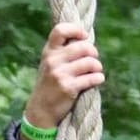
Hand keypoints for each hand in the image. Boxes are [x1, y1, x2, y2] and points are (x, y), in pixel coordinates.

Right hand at [21, 22, 104, 139]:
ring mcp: (60, 74)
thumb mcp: (50, 63)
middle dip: (93, 52)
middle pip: (83, 46)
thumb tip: (86, 40)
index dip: (76, 30)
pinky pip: (92, 78)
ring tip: (97, 71)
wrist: (41, 109)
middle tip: (94, 59)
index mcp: (48, 51)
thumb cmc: (50, 84)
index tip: (84, 36)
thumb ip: (63, 51)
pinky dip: (98, 78)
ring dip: (98, 67)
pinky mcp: (68, 88)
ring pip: (90, 62)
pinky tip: (98, 79)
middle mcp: (53, 60)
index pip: (60, 30)